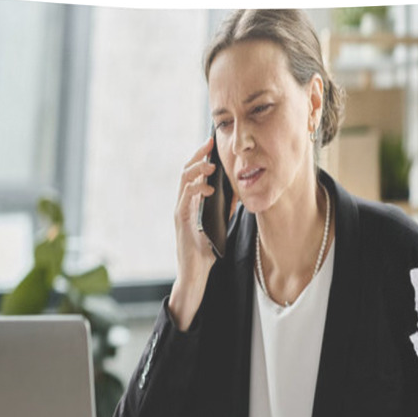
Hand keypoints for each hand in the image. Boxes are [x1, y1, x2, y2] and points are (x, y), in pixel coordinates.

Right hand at [168, 137, 217, 330]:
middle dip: (197, 155)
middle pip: (186, 171)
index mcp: (191, 203)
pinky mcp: (180, 220)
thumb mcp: (220, 225)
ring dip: (197, 169)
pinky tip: (209, 188)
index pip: (194, 174)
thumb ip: (224, 209)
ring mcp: (180, 211)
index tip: (212, 144)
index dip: (202, 157)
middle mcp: (183, 204)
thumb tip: (237, 192)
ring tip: (211, 164)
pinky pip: (186, 198)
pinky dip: (197, 189)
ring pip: (183, 181)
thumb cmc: (206, 252)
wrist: (196, 274)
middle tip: (210, 143)